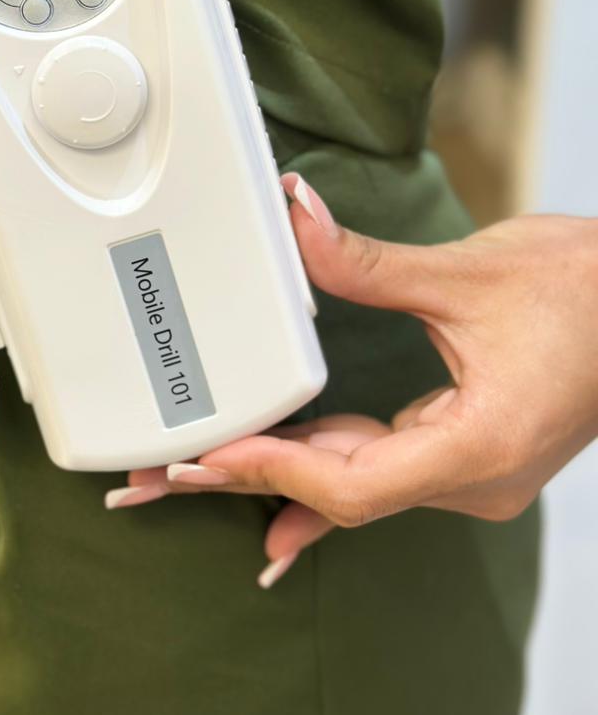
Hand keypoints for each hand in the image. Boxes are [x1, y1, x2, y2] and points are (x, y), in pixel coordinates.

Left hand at [105, 174, 597, 587]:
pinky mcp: (465, 444)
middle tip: (159, 478)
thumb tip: (296, 222)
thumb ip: (368, 263)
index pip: (355, 483)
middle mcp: (475, 476)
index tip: (206, 459)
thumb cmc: (584, 293)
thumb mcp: (466, 273)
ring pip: (357, 482)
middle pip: (341, 492)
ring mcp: (471, 468)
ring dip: (279, 469)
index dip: (273, 471)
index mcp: (480, 447)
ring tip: (193, 469)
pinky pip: (381, 466)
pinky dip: (324, 465)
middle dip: (250, 476)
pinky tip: (274, 491)